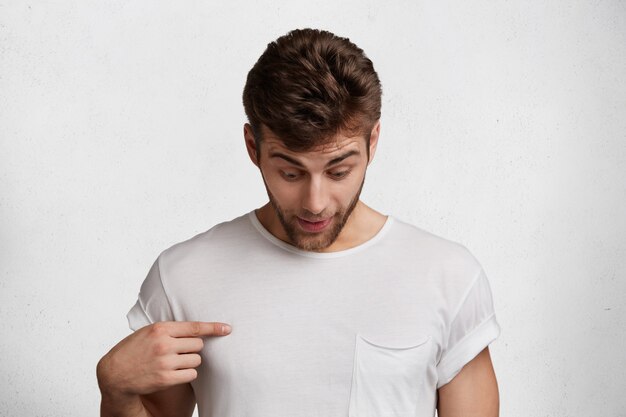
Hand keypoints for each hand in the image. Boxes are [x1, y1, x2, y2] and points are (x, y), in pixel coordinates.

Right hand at [97, 321, 231, 396]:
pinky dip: (187, 374)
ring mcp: (165, 362)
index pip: (194, 327)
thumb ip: (170, 329)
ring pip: (196, 360)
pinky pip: (191, 374)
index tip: (227, 328)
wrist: (115, 373)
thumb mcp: (148, 332)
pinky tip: (175, 372)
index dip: (213, 328)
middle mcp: (164, 344)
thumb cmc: (133, 349)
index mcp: (160, 329)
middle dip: (194, 348)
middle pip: (198, 345)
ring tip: (174, 362)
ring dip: (190, 362)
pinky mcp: (166, 379)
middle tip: (182, 351)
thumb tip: (196, 330)